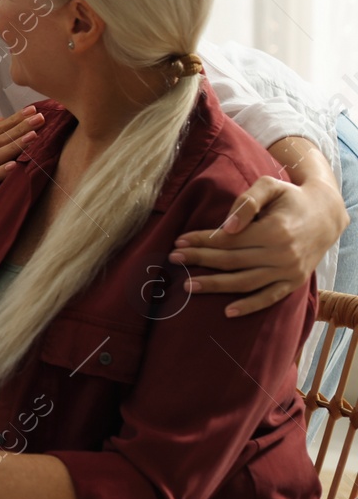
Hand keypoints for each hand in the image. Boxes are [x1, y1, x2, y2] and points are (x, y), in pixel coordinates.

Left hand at [173, 176, 341, 315]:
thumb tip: (227, 227)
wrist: (326, 215)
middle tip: (173, 259)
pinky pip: (269, 298)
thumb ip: (247, 201)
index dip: (202, 241)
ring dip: (215, 286)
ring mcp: (289, 271)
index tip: (178, 241)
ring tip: (187, 285)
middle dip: (200, 260)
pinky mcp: (294, 283)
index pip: (230, 240)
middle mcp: (283, 254)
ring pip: (245, 282)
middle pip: (232, 261)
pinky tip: (227, 311)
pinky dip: (249, 306)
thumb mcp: (270, 187)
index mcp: (275, 230)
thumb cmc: (290, 197)